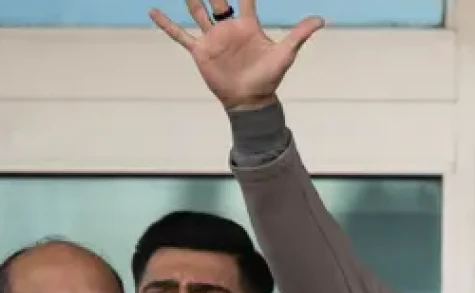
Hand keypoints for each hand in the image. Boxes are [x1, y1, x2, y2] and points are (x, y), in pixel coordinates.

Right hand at [151, 0, 323, 110]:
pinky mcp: (200, 51)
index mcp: (248, 25)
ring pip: (197, 11)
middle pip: (217, 0)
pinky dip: (166, 24)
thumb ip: (300, 34)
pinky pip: (179, 35)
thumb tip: (321, 19)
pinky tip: (153, 11)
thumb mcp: (285, 53)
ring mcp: (212, 38)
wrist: (251, 100)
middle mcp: (228, 27)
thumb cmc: (269, 77)